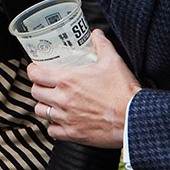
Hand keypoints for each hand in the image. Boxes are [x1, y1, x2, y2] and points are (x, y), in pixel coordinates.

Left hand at [28, 31, 140, 148]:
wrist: (136, 119)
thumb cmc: (125, 92)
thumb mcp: (113, 62)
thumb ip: (101, 45)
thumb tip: (96, 34)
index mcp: (66, 80)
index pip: (34, 73)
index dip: (33, 70)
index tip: (37, 70)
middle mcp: (62, 99)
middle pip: (35, 91)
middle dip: (38, 87)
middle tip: (46, 85)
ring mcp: (66, 118)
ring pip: (40, 111)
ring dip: (44, 105)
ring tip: (52, 102)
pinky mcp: (73, 134)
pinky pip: (52, 131)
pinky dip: (54, 126)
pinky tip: (61, 120)